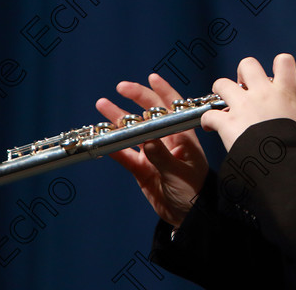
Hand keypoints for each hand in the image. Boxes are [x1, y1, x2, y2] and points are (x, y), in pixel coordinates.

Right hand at [96, 73, 208, 227]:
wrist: (190, 217)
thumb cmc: (194, 192)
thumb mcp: (180, 174)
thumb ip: (162, 157)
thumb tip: (147, 140)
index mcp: (183, 136)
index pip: (173, 108)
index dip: (163, 91)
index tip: (151, 77)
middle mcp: (167, 140)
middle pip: (149, 114)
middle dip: (136, 99)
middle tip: (120, 87)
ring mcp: (153, 153)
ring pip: (133, 132)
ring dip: (118, 119)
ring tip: (102, 105)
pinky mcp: (141, 169)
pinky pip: (125, 155)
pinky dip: (113, 147)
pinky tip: (101, 138)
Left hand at [201, 53, 295, 151]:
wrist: (280, 161)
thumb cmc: (290, 144)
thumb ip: (287, 109)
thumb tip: (284, 111)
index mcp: (283, 93)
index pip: (284, 62)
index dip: (278, 63)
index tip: (274, 70)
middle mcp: (262, 93)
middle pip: (248, 64)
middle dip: (242, 73)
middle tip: (243, 85)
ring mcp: (243, 106)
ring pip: (222, 83)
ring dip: (220, 91)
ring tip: (222, 101)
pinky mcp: (227, 121)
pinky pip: (210, 115)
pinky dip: (208, 121)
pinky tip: (211, 126)